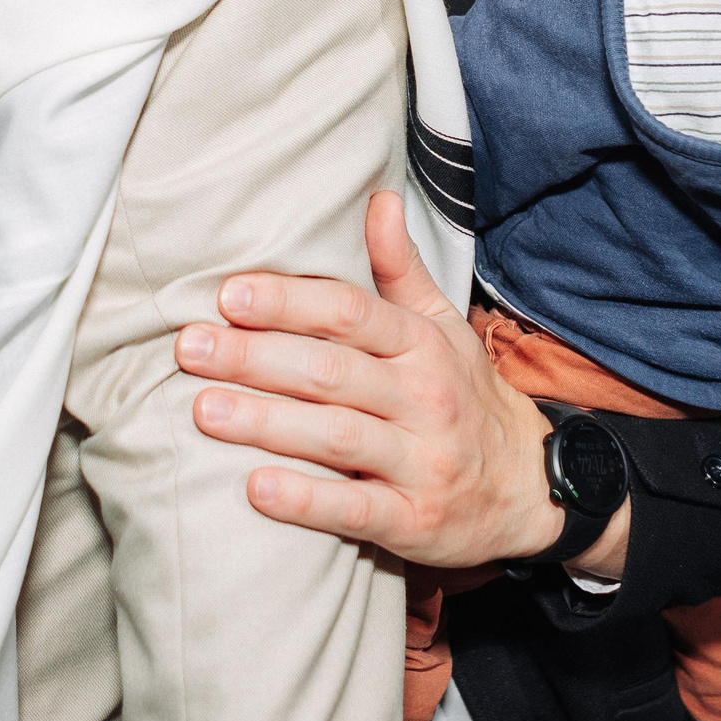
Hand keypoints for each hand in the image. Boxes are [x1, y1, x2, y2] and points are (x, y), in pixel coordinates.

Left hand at [173, 192, 598, 572]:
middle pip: (332, 372)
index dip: (289, 303)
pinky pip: (356, 508)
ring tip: (204, 410)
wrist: (531, 488)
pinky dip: (307, 500)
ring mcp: (422, 462)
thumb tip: (377, 198)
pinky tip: (256, 488)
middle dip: (256, 357)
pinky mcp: (415, 523)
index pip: (351, 314)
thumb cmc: (464, 397)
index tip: (229, 295)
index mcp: (423, 346)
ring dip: (268, 423)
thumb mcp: (442, 328)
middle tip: (190, 348)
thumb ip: (400, 269)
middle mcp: (425, 399)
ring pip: (337, 436)